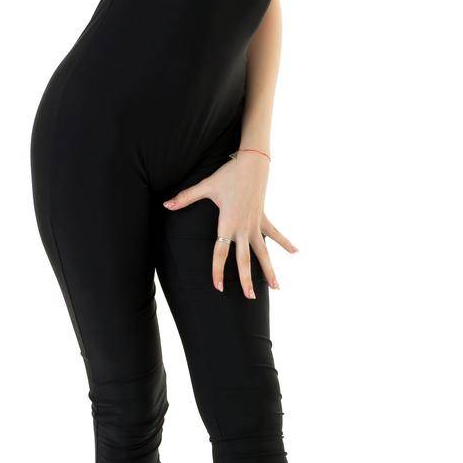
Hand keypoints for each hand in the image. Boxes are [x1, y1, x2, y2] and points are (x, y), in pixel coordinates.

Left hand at [162, 153, 297, 296]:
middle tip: (250, 298)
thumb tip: (166, 204)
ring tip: (277, 288)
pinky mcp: (263, 218)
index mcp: (228, 223)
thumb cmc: (228, 175)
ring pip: (263, 252)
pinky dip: (285, 243)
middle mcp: (243, 228)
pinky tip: (296, 252)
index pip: (221, 252)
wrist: (252, 163)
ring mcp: (255, 224)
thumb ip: (186, 197)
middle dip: (247, 280)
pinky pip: (275, 234)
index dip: (218, 270)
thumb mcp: (206, 186)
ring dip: (270, 270)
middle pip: (245, 259)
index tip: (218, 287)